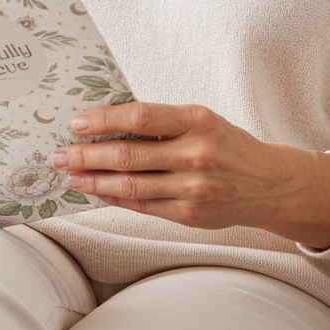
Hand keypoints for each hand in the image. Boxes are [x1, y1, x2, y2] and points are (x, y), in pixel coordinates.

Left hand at [52, 102, 329, 248]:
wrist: (269, 184)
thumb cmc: (228, 144)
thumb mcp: (200, 120)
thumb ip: (161, 122)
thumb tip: (109, 121)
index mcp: (197, 120)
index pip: (140, 116)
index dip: (104, 119)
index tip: (78, 122)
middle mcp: (194, 154)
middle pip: (128, 154)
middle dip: (86, 154)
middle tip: (60, 153)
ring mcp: (191, 188)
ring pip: (130, 185)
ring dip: (93, 179)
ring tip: (69, 173)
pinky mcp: (187, 214)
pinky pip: (142, 205)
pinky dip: (114, 197)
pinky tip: (96, 189)